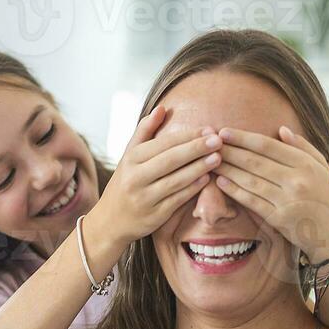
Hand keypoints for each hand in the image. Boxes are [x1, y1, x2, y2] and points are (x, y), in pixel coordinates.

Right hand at [88, 106, 222, 250]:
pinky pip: (177, 200)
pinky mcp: (154, 216)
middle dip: (196, 149)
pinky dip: (193, 188)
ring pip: (176, 180)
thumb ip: (145, 131)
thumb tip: (162, 108)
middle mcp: (136, 178)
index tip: (208, 129)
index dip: (188, 135)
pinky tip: (207, 178)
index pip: (164, 143)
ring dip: (199, 168)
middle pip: (171, 160)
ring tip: (218, 157)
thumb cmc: (125, 182)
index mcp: (131, 159)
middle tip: (218, 140)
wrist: (110, 221)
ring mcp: (145, 198)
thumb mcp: (128, 155)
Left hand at [215, 126, 328, 263]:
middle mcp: (296, 181)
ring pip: (250, 181)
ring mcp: (287, 201)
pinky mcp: (278, 219)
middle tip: (211, 144)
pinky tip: (221, 182)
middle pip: (255, 162)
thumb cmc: (323, 194)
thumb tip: (281, 129)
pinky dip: (234, 191)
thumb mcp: (320, 166)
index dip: (243, 138)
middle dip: (230, 152)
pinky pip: (251, 202)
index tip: (224, 132)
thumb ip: (301, 146)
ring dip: (228, 170)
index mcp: (305, 164)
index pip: (268, 146)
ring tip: (211, 162)